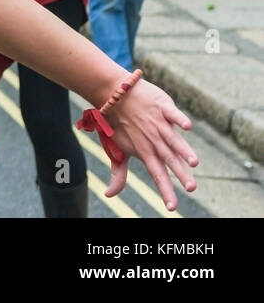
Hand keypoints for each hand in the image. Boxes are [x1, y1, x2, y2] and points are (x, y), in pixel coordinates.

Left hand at [100, 80, 197, 210]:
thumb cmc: (116, 125)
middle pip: (169, 160)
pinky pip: (172, 113)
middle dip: (181, 174)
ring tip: (193, 162)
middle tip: (191, 188)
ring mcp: (158, 123)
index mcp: (145, 152)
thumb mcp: (117, 150)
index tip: (172, 208)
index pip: (157, 175)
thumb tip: (109, 195)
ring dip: (183, 150)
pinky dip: (179, 119)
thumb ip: (118, 173)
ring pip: (173, 139)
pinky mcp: (162, 106)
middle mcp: (154, 140)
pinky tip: (186, 126)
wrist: (113, 95)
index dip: (165, 191)